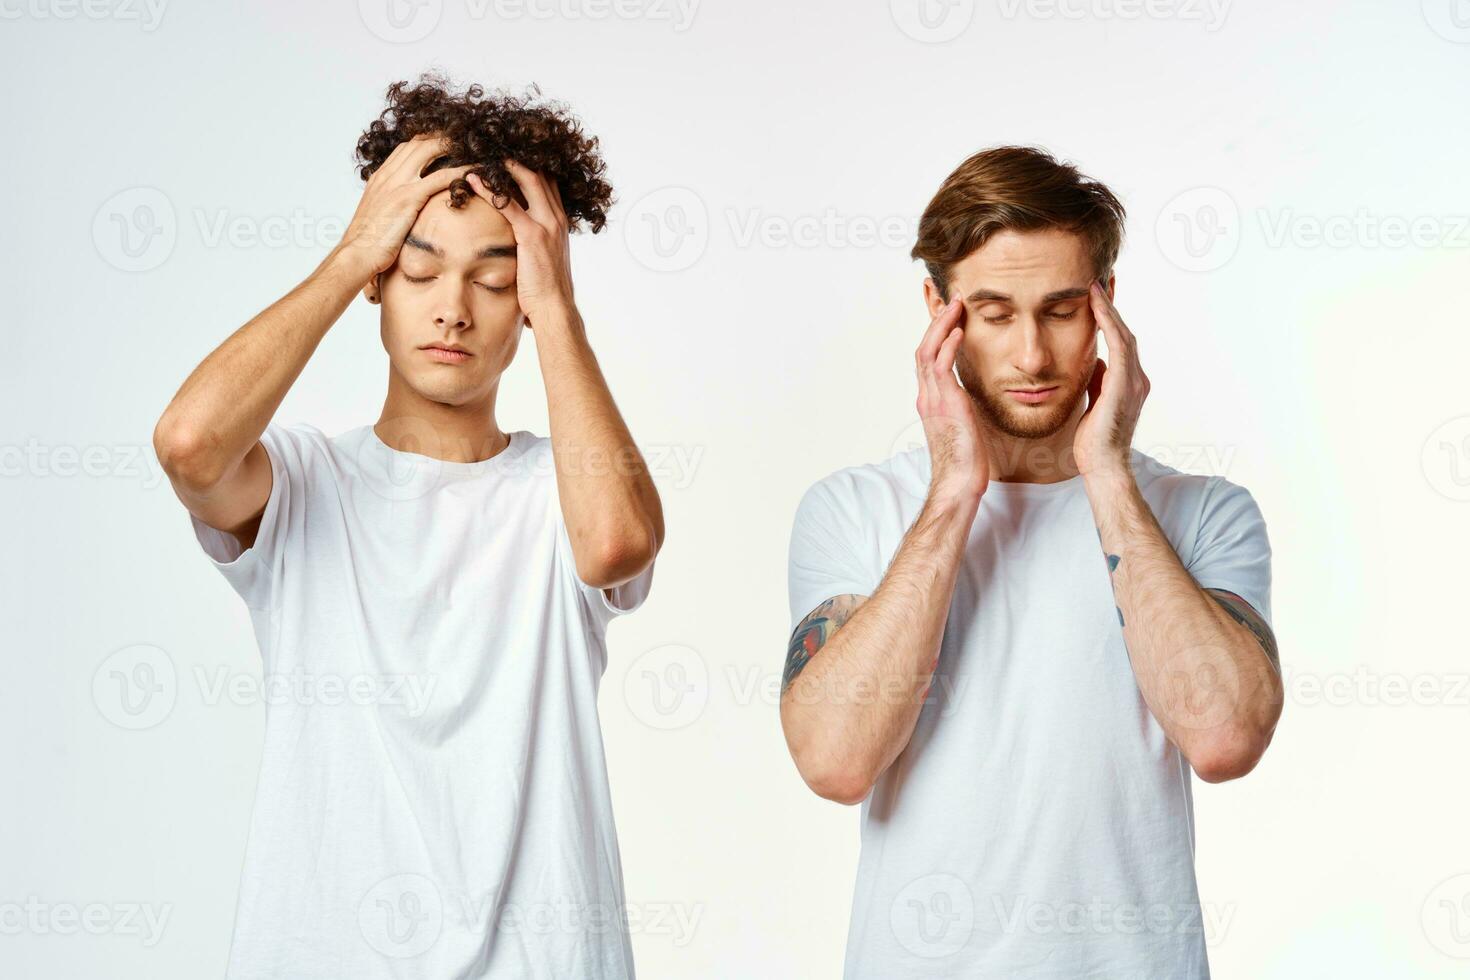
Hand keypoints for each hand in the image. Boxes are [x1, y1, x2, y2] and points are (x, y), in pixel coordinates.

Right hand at [335, 134, 472, 282]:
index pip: (405, 147)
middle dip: (442, 136)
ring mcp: (397, 184)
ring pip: (428, 151)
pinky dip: (459, 170)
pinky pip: (439, 177)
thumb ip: (390, 205)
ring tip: (471, 146)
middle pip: (418, 142)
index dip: (426, 140)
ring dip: (452, 145)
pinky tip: (474, 169)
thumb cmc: (367, 242)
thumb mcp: (378, 216)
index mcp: (380, 177)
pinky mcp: (408, 197)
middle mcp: (388, 175)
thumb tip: (402, 211)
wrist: (357, 254)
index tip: (444, 141)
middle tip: (463, 137)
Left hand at [466, 160, 573, 327]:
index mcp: (558, 221)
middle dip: (516, 156)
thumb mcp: (542, 259)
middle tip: (491, 145)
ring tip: (481, 153)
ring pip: (527, 179)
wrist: (554, 309)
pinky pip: (508, 204)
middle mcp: (556, 217)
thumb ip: (534, 242)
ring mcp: (546, 224)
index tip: (505, 154)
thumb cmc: (544, 290)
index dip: (528, 164)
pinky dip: (489, 188)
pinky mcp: (532, 235)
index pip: (547, 181)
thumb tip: (518, 240)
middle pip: (539, 172)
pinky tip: (472, 179)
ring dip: (503, 163)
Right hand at [917, 296, 987, 503]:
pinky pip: (940, 366)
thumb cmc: (965, 461)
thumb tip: (971, 397)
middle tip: (952, 300)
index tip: (951, 316)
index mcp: (930, 401)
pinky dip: (948, 345)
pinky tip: (960, 331)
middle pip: (923, 348)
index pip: (927, 359)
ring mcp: (933, 399)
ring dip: (942, 325)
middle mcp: (927, 396)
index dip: (937, 335)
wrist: (958, 482)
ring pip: (928, 351)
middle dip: (937, 322)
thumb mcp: (964, 426)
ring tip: (956, 306)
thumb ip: (962, 407)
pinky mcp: (945, 403)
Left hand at [1074, 279, 1149, 480]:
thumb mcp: (1094, 401)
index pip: (1121, 342)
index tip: (1097, 296)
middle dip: (1112, 307)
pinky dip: (1109, 324)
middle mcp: (1137, 378)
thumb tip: (1094, 361)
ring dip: (1109, 309)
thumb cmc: (1094, 439)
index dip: (1110, 318)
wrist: (1102, 464)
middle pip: (1126, 332)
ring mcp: (1134, 381)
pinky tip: (1097, 308)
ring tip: (1095, 286)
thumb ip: (1098, 380)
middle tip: (1100, 280)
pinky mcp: (1124, 385)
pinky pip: (1119, 346)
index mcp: (1129, 381)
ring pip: (1124, 334)